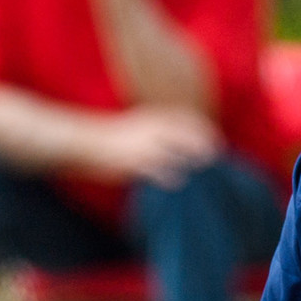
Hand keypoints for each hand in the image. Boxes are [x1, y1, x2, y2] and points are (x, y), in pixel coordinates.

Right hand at [85, 106, 219, 189]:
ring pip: (175, 150)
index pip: (184, 119)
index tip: (215, 138)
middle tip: (215, 155)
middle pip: (185, 134)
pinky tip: (178, 181)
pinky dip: (170, 174)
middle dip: (202, 144)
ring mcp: (143, 146)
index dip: (202, 128)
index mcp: (150, 119)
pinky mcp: (134, 162)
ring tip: (203, 167)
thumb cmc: (110, 138)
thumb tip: (169, 137)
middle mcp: (150, 129)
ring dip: (191, 158)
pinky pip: (158, 169)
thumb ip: (152, 130)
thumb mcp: (134, 126)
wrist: (85, 141)